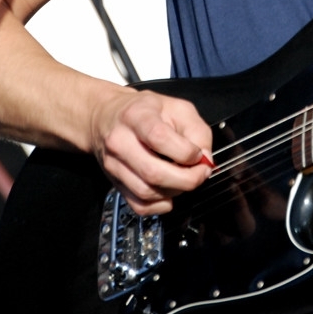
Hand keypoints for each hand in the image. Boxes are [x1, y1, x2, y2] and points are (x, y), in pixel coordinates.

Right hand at [89, 87, 213, 214]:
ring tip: (184, 178)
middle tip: (200, 173)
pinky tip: (169, 190)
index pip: (159, 138)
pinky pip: (139, 206)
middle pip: (153, 172)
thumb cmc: (145, 111)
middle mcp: (120, 141)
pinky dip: (160, 205)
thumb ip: (197, 131)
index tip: (198, 154)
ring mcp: (114, 165)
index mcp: (137, 116)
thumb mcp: (178, 108)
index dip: (185, 152)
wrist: (107, 117)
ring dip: (174, 191)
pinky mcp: (114, 183)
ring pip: (146, 192)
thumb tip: (205, 160)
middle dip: (186, 179)